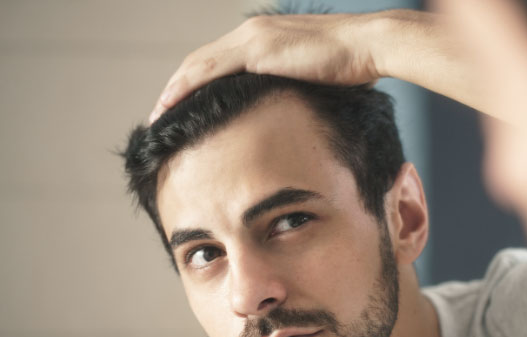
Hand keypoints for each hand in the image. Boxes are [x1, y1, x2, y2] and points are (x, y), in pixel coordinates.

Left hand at [149, 12, 380, 121]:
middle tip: (160, 113)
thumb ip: (296, 89)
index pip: (219, 61)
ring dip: (174, 90)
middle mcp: (252, 33)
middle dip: (177, 87)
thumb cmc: (353, 66)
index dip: (196, 84)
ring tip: (158, 114)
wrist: (368, 46)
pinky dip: (187, 87)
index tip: (183, 106)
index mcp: (264, 38)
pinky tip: (173, 104)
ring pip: (198, 65)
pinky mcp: (258, 51)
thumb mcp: (316, 80)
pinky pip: (210, 71)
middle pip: (201, 61)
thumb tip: (291, 112)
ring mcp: (253, 39)